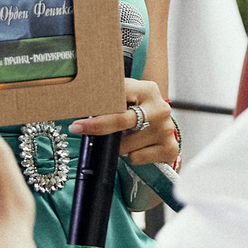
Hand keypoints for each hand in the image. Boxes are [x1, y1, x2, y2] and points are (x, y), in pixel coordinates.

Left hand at [68, 76, 182, 167]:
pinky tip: (137, 147)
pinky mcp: (169, 148)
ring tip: (124, 138)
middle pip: (121, 120)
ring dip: (117, 146)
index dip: (96, 104)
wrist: (165, 130)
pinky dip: (131, 156)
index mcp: (148, 90)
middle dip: (97, 126)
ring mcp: (166, 130)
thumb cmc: (140, 112)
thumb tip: (77, 100)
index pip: (118, 96)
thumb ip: (110, 96)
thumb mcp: (129, 98)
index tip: (78, 115)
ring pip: (125, 145)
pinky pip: (135, 158)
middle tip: (78, 128)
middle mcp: (160, 109)